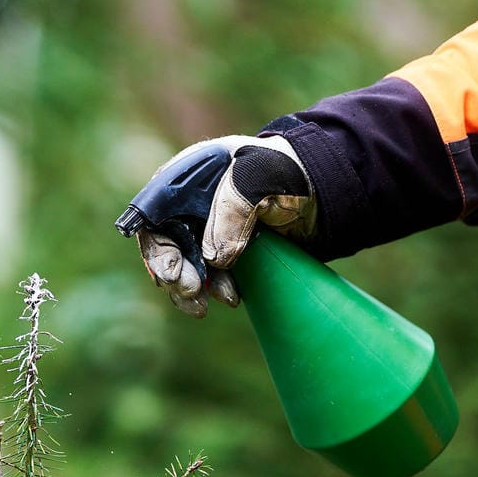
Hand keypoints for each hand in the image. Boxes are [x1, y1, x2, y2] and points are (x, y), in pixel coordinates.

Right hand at [115, 134, 314, 316]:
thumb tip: (215, 259)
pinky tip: (230, 297)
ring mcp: (208, 229)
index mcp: (186, 178)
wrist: (325, 189)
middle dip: (173, 273)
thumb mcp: (260, 176)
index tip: (172, 273)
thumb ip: (233, 210)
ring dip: (191, 289)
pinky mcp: (228, 250)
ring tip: (202, 307)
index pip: (153, 214)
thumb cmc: (287, 169)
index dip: (156, 246)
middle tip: (191, 291)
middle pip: (165, 244)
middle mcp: (190, 205)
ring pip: (186, 265)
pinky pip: (211, 275)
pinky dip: (215, 289)